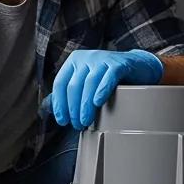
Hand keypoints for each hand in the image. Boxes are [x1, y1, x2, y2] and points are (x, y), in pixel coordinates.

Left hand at [42, 49, 162, 129]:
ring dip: (85, 105)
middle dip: (73, 109)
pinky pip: (108, 77)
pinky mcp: (118, 63)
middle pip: (74, 86)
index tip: (62, 120)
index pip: (60, 83)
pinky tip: (98, 103)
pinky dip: (101, 91)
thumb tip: (45, 108)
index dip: (59, 104)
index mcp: (74, 62)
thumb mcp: (85, 83)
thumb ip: (66, 94)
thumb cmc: (108, 78)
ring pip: (89, 83)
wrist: (137, 67)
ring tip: (85, 121)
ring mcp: (102, 58)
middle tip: (77, 124)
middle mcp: (86, 58)